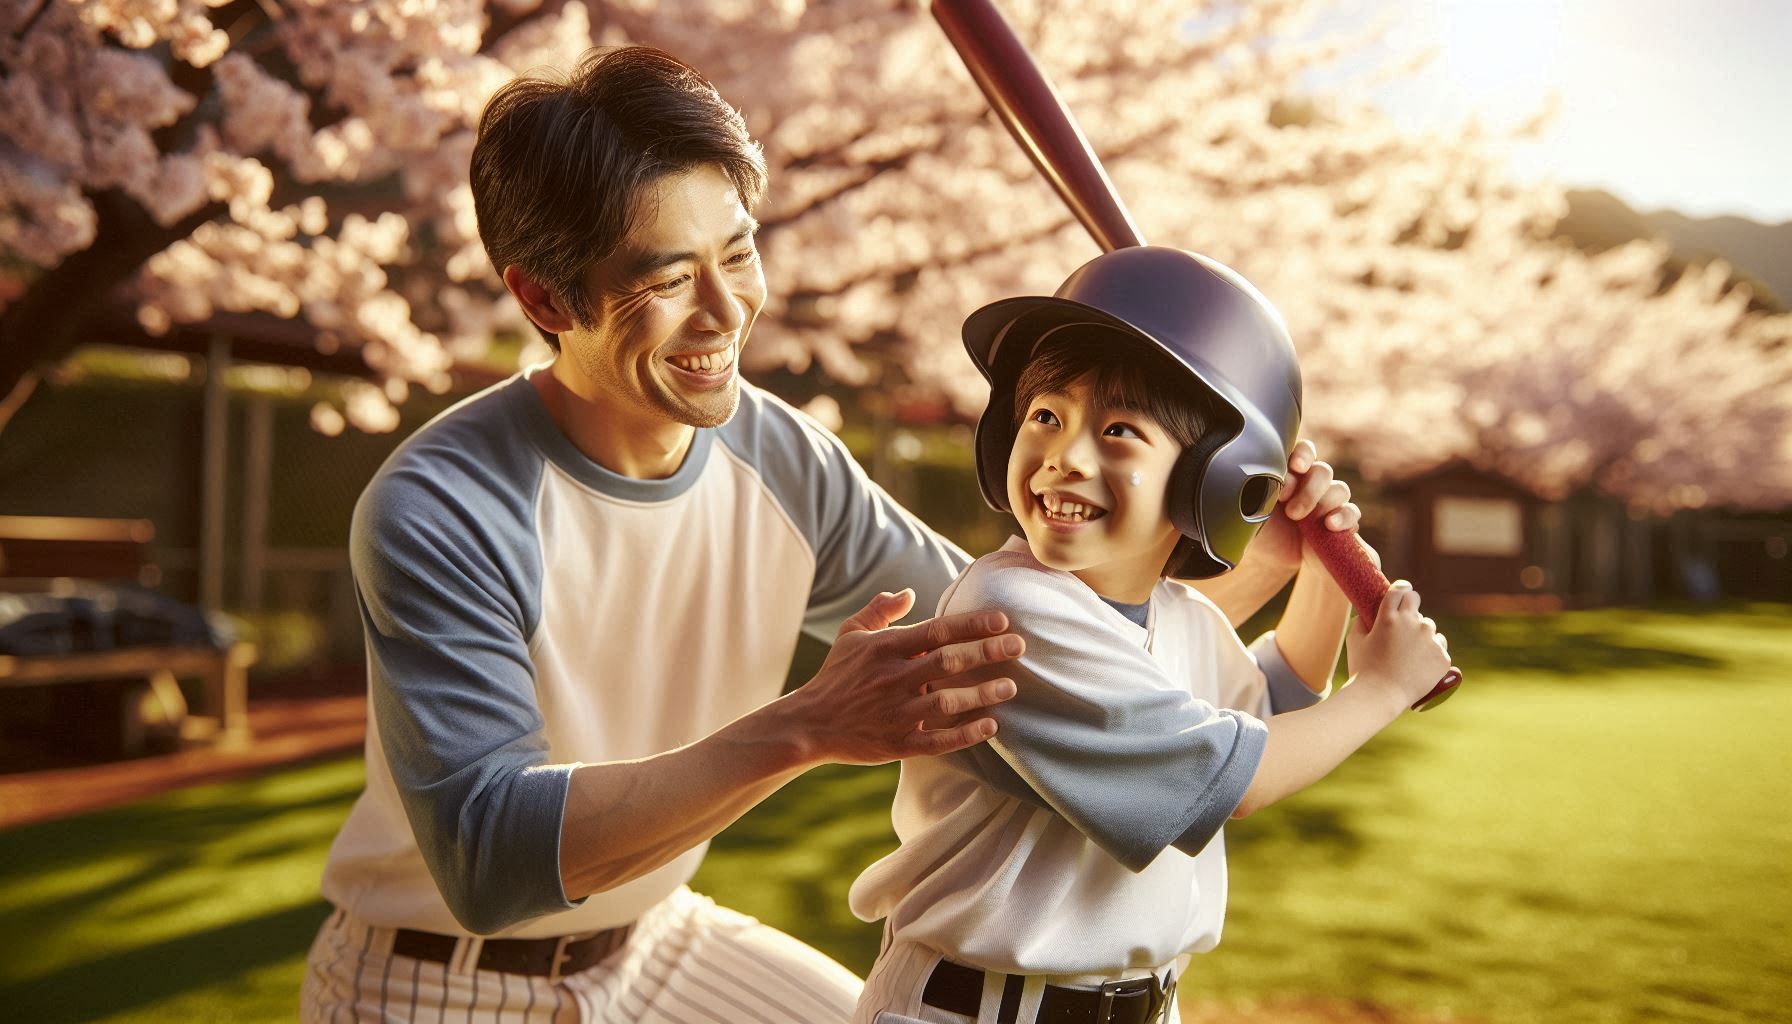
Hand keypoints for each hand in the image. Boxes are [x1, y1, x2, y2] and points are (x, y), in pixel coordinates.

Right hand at [786, 589, 1022, 764]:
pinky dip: (965, 734)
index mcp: (885, 648)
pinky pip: (937, 740)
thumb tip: (908, 592)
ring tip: (1010, 687)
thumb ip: (880, 611)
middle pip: (948, 661)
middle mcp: (893, 678)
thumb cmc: (835, 675)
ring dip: (982, 693)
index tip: (1002, 620)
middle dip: (988, 652)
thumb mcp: (850, 635)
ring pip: (947, 700)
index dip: (972, 624)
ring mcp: (895, 712)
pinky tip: (991, 726)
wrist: (809, 724)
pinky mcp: (897, 743)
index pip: (937, 630)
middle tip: (1019, 646)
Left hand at [1245, 440, 1369, 575]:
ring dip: (1322, 503)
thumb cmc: (1258, 530)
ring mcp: (1327, 503)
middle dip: (1309, 489)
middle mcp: (1311, 484)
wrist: (1272, 562)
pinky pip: (1352, 512)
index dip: (1304, 455)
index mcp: (1290, 474)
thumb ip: (1254, 490)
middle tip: (1291, 511)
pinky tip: (1330, 525)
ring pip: (1340, 489)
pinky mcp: (1341, 522)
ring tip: (1302, 521)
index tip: (1296, 468)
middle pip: (1323, 471)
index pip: (1304, 451)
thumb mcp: (1248, 510)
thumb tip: (1255, 475)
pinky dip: (1343, 517)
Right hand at [1344, 582, 1452, 713]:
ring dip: (1421, 633)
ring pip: (1429, 626)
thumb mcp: (1354, 642)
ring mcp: (1429, 639)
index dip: (1400, 589)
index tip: (1401, 593)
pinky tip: (1420, 665)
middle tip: (1405, 620)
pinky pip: (1439, 647)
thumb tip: (1366, 614)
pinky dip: (1431, 653)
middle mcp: (1412, 623)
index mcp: (1389, 617)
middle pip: (1415, 600)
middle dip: (1410, 605)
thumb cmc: (1363, 670)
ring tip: (1410, 652)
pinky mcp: (1442, 656)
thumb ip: (1361, 622)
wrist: (1381, 697)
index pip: (1399, 590)